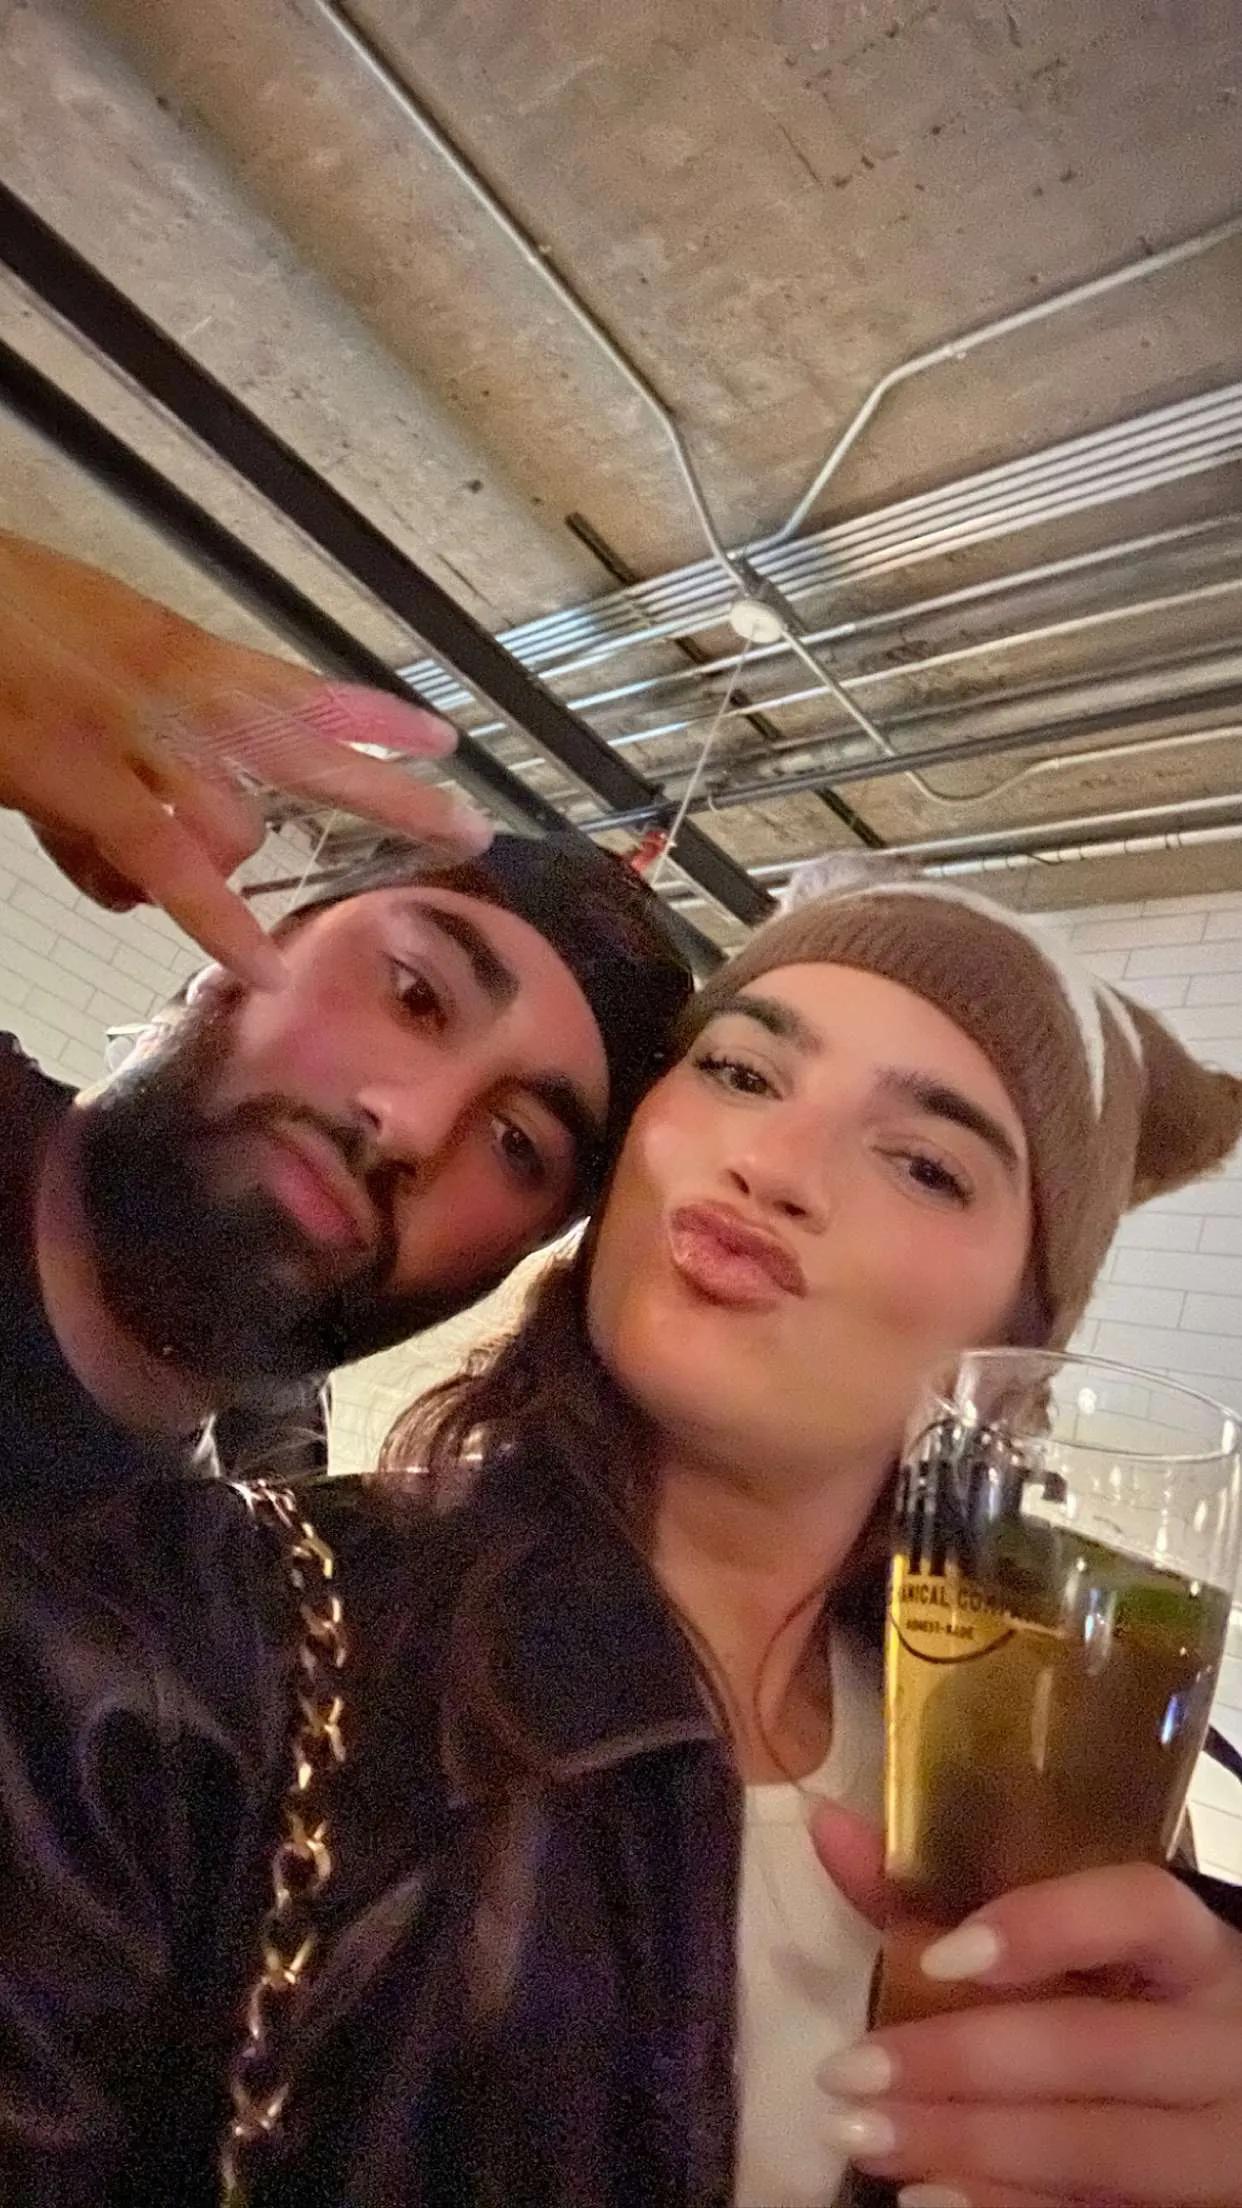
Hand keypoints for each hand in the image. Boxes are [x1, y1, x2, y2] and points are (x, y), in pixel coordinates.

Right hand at [0, 532, 489, 988]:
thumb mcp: (70, 657)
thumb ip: (116, 751)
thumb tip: (126, 864)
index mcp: (168, 647)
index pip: (292, 685)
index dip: (367, 717)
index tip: (441, 738)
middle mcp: (169, 683)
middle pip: (308, 746)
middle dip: (388, 791)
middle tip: (467, 828)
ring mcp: (131, 727)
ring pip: (234, 819)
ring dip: (221, 873)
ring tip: (216, 912)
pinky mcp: (80, 774)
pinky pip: (168, 857)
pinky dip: (216, 918)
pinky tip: (263, 966)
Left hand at [812, 1805, 1241, 2206]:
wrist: (1226, 2108)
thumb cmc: (1125, 2005)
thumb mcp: (1071, 1950)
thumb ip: (944, 1892)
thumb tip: (826, 1826)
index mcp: (1197, 1951)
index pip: (1141, 1910)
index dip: (1046, 1926)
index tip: (939, 1955)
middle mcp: (1225, 2042)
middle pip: (1094, 2045)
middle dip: (960, 2061)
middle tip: (846, 2069)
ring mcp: (1222, 2143)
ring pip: (1096, 2147)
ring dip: (966, 2144)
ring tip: (861, 2134)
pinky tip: (926, 2198)